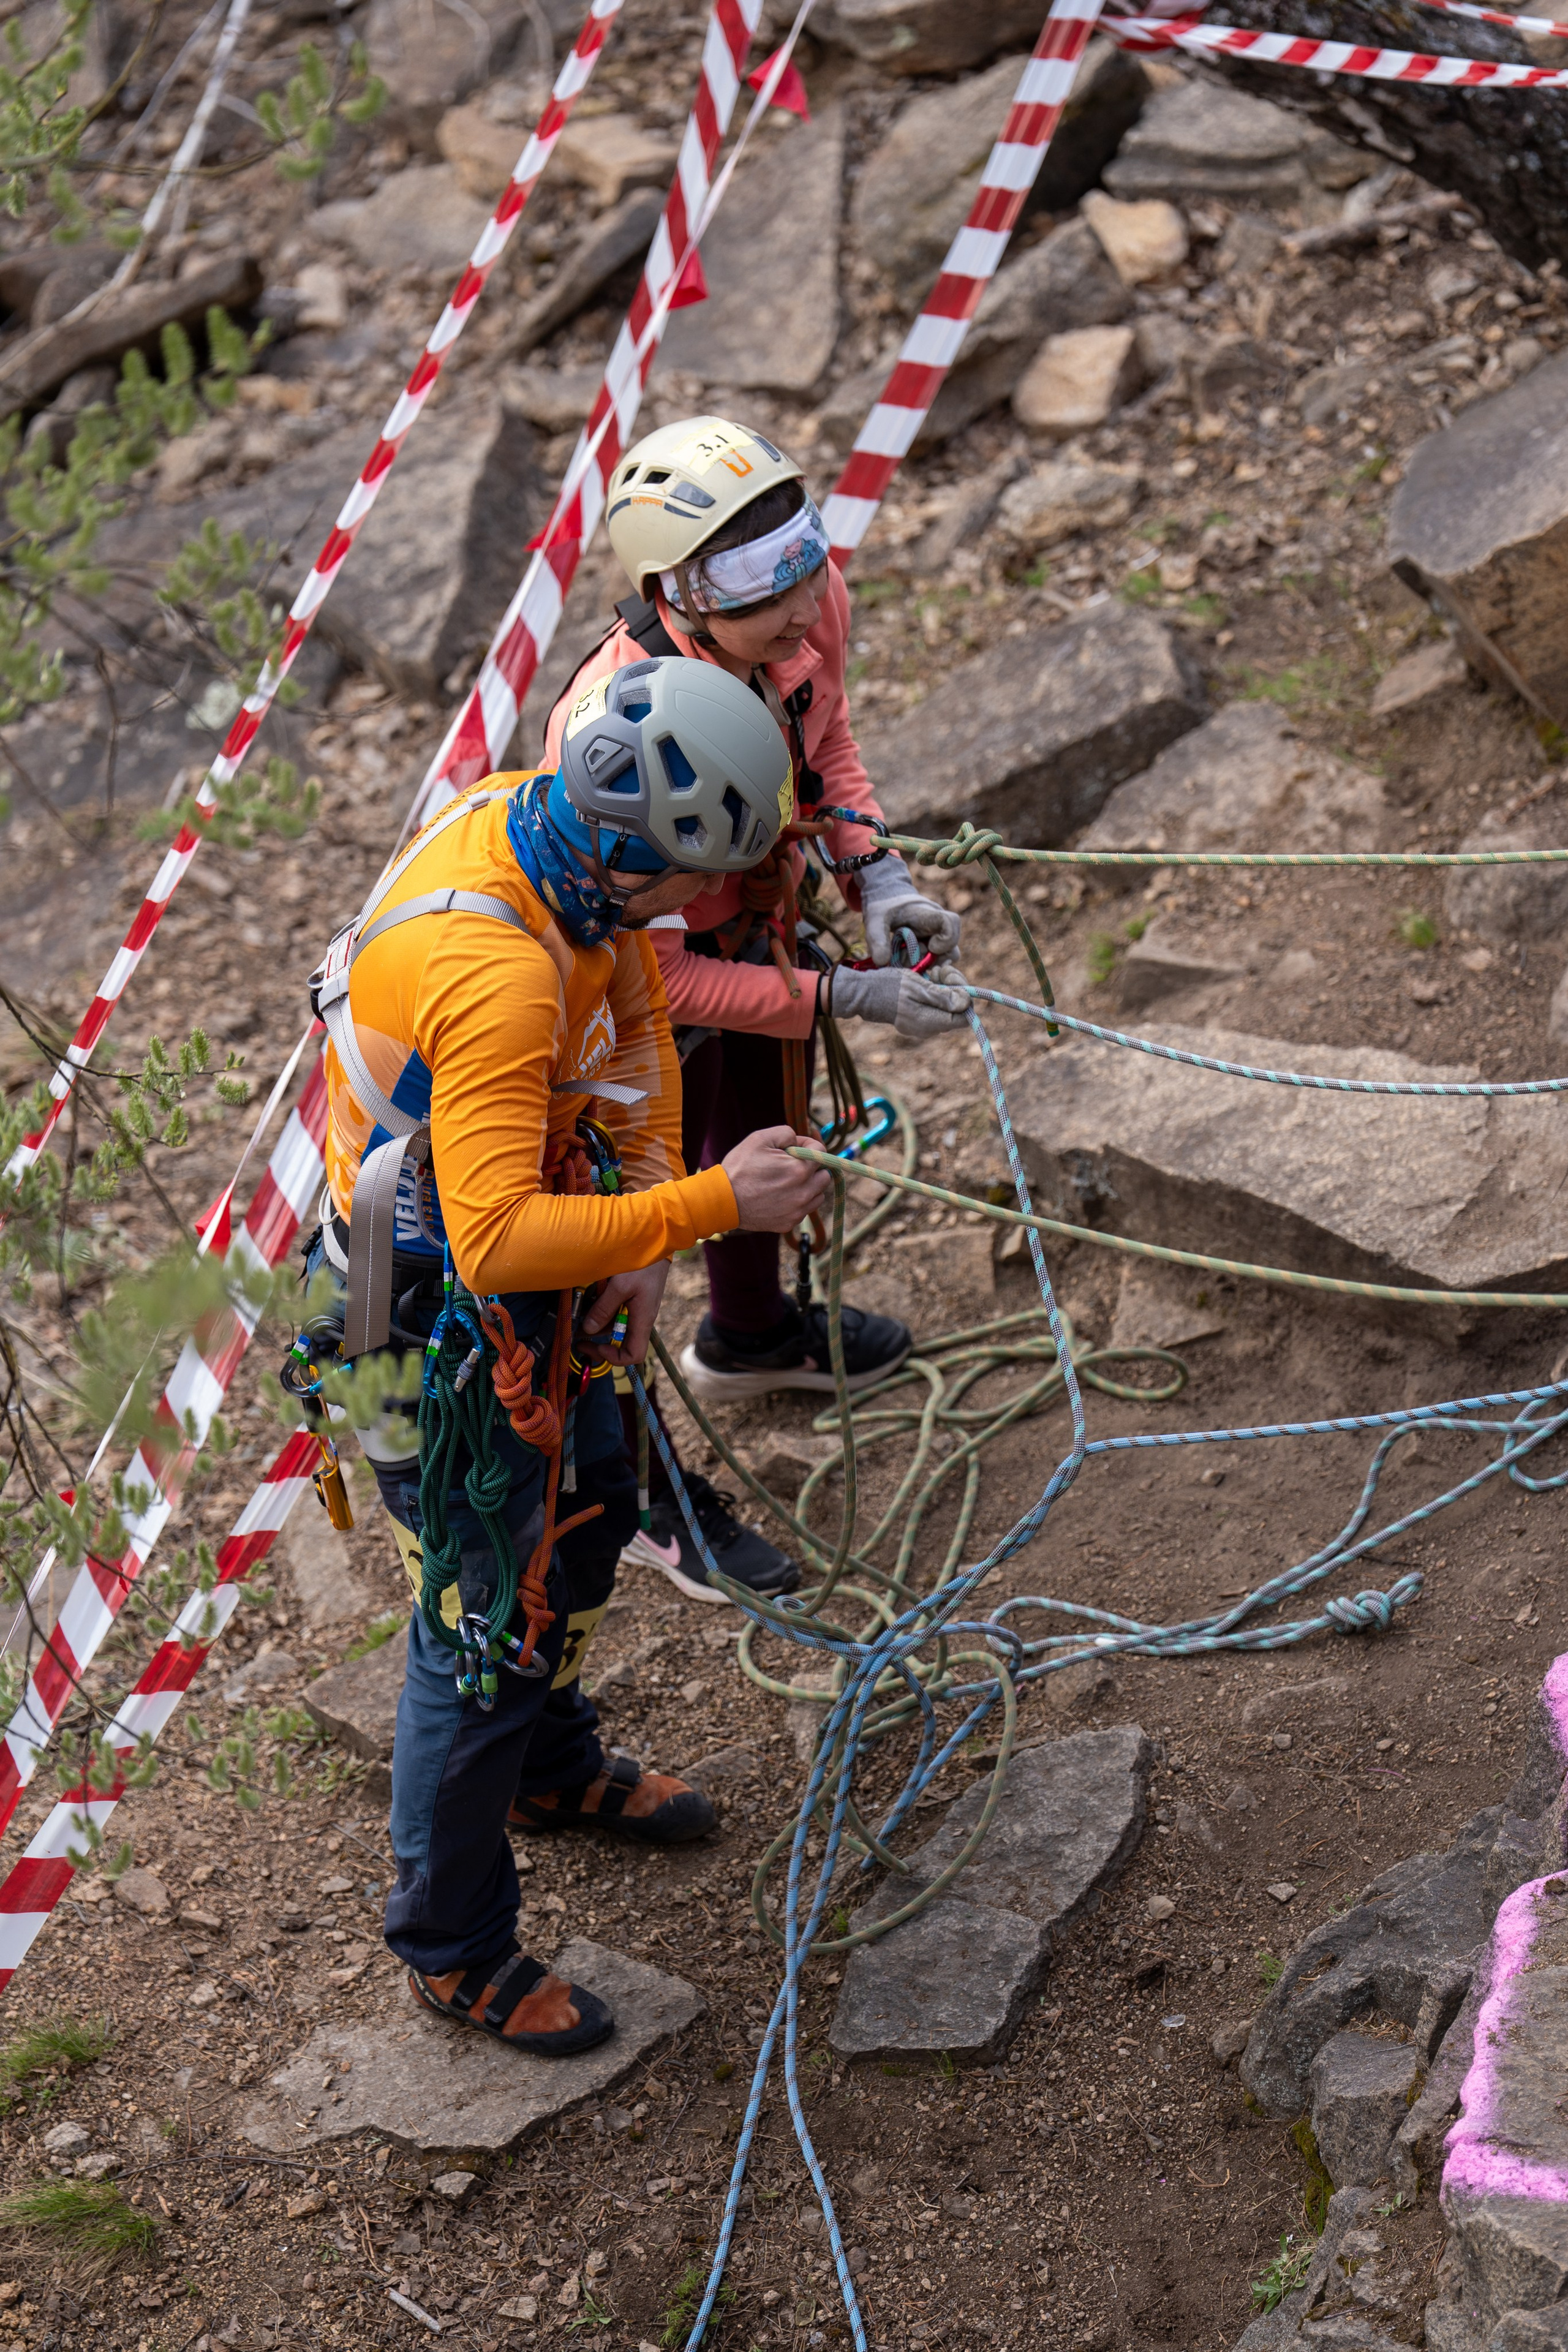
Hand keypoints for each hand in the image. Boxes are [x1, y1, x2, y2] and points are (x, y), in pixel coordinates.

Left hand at [579, 1260, 669, 1364]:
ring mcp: (636, 1307)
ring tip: (580, 1311)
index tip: (597, 1346)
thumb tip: (588, 1330)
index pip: (633, 1354)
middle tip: (578, 1336)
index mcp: (642, 1319)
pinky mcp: (632, 1297)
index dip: (615, 1357)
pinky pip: (615, 1310)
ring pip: (614, 1324)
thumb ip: (604, 1308)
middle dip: (598, 1340)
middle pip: (619, 1341)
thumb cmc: (643, 1263)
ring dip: (597, 1321)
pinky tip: (591, 1297)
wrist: (657, 1240)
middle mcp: (640, 1318)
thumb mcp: (620, 1285)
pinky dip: (601, 1308)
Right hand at [723, 1124, 829, 1232]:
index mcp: (800, 1169)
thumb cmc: (740, 1167)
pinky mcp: (789, 1223)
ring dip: (808, 1186)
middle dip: (812, 1167)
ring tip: (786, 1182)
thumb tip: (800, 1142)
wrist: (722, 1199)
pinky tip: (780, 1197)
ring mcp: (797, 1211)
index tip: (792, 1148)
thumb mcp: (760, 1138)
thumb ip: (788, 1133)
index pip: (821, 1151)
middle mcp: (804, 1192)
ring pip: (818, 1195)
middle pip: (824, 1175)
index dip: (807, 1145)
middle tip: (791, 1166)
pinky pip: (804, 1210)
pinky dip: (798, 1202)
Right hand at [827, 963, 969, 1040]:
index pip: (965, 1017)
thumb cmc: (888, 987)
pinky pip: (933, 1006)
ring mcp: (921, 1025)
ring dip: (943, 988)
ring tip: (929, 974)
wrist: (862, 993)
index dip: (964, 996)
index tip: (951, 978)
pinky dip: (933, 992)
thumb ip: (943, 997)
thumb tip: (966, 1003)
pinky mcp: (915, 1019)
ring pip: (945, 1007)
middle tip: (939, 970)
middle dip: (953, 988)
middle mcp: (928, 1028)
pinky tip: (923, 981)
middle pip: (956, 1011)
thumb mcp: (918, 987)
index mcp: (930, 1022)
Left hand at [860, 854, 962, 967]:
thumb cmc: (884, 908)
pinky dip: (921, 965)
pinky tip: (905, 961)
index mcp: (928, 915)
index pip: (951, 922)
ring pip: (944, 958)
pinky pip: (935, 961)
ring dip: (924, 964)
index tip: (929, 947)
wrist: (888, 900)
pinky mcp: (931, 947)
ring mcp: (936, 938)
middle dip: (930, 960)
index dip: (946, 939)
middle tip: (909, 958)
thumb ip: (877, 938)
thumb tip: (882, 962)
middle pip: (951, 949)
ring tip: (904, 959)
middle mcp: (938, 927)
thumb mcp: (875, 920)